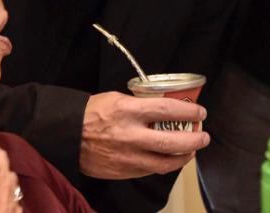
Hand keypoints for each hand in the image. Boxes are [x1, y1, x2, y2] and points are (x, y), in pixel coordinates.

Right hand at [79, 92, 209, 179]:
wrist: (67, 134)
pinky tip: (169, 159)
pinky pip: (150, 170)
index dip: (188, 113)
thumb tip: (164, 108)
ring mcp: (127, 156)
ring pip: (165, 162)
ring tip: (191, 151)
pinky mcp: (123, 171)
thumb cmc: (92, 112)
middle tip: (203, 136)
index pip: (167, 110)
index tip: (200, 112)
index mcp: (129, 111)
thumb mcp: (117, 98)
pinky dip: (164, 165)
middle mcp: (130, 135)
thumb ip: (141, 104)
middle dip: (194, 140)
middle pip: (172, 142)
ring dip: (183, 157)